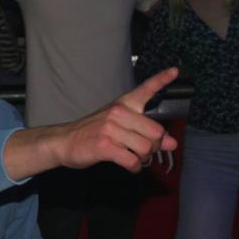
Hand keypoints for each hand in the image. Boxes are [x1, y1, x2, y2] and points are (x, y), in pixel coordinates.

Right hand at [55, 67, 178, 172]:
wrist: (64, 141)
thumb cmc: (91, 133)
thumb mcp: (118, 127)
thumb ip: (145, 132)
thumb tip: (171, 143)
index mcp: (122, 105)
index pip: (145, 90)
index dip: (161, 80)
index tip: (175, 71)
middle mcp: (118, 114)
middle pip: (155, 132)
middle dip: (154, 147)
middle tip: (144, 151)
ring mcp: (110, 129)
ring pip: (145, 148)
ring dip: (144, 158)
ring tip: (134, 158)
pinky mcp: (104, 146)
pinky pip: (132, 160)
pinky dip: (134, 167)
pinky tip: (130, 166)